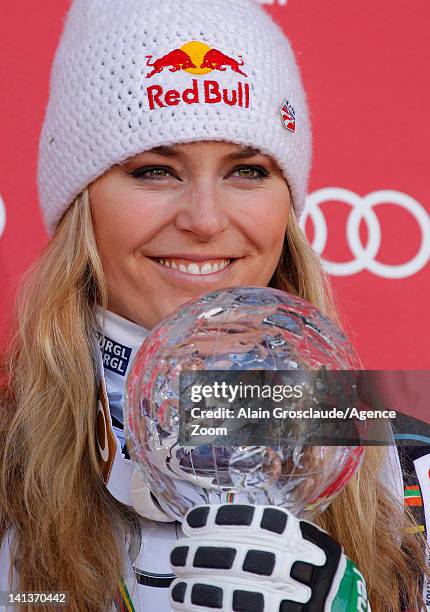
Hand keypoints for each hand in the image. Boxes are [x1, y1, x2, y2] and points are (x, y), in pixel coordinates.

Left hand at [169, 504, 370, 610]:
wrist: (337, 604)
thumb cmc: (312, 566)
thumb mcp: (302, 534)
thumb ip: (270, 527)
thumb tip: (217, 521)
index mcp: (295, 537)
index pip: (249, 523)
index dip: (216, 522)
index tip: (192, 522)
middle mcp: (290, 567)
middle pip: (236, 558)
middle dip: (200, 557)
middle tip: (179, 555)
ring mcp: (284, 599)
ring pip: (234, 594)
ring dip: (198, 590)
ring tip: (178, 587)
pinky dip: (208, 611)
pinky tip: (190, 605)